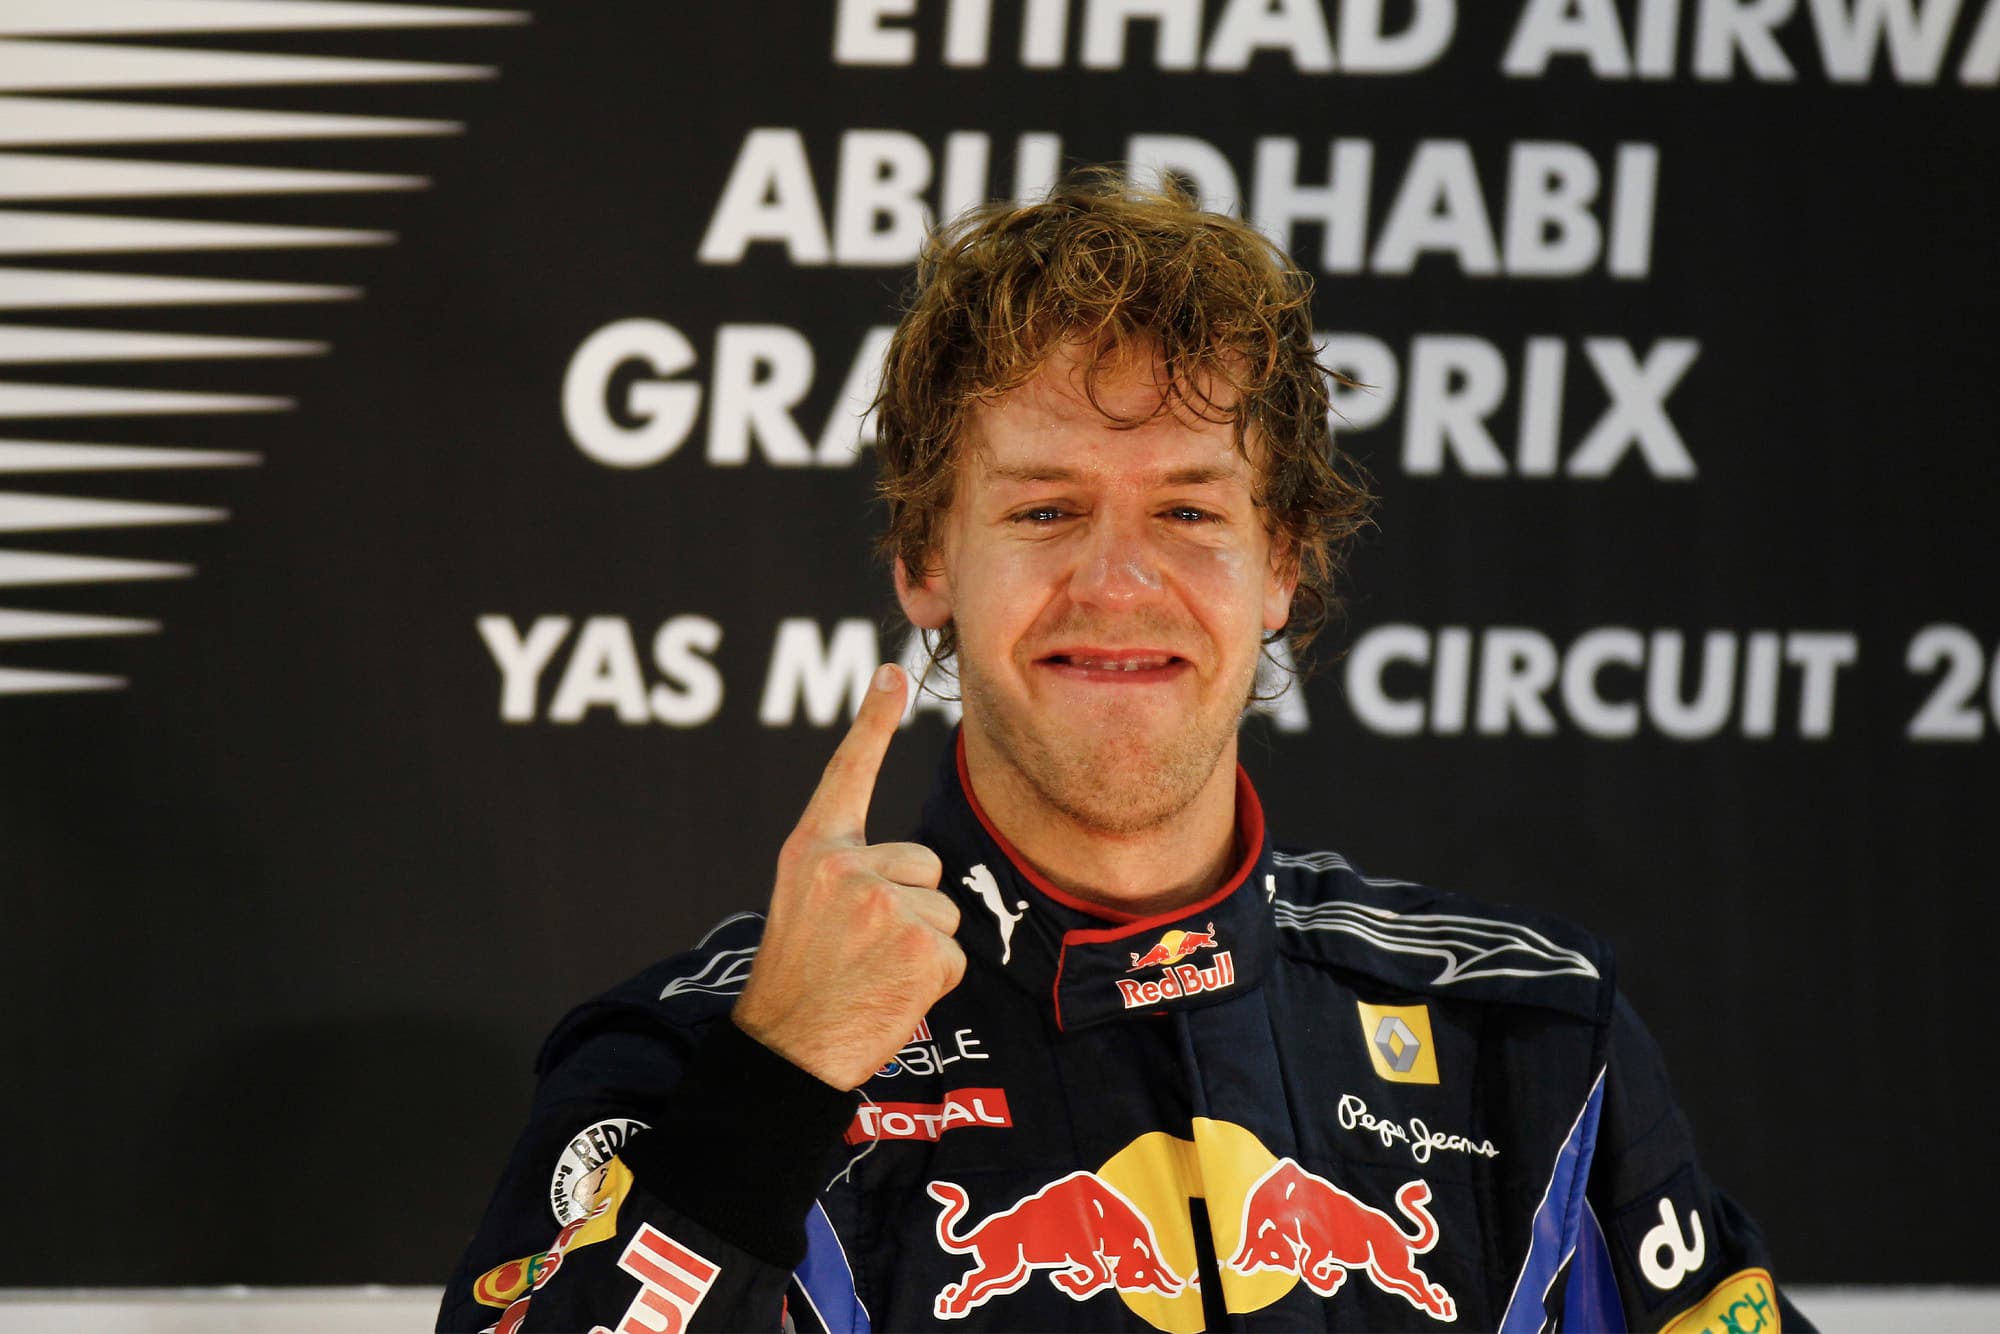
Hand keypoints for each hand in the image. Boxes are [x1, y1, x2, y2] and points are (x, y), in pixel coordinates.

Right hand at [732, 663, 965, 1089]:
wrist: (786, 1052)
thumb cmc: (800, 982)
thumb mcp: (803, 907)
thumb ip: (847, 871)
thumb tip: (914, 866)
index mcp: (812, 852)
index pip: (847, 774)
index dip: (873, 721)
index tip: (893, 673)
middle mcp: (846, 867)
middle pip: (924, 865)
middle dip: (908, 908)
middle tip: (860, 952)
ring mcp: (886, 905)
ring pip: (943, 908)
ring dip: (921, 946)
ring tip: (873, 974)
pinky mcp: (923, 946)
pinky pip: (955, 952)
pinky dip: (934, 981)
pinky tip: (892, 994)